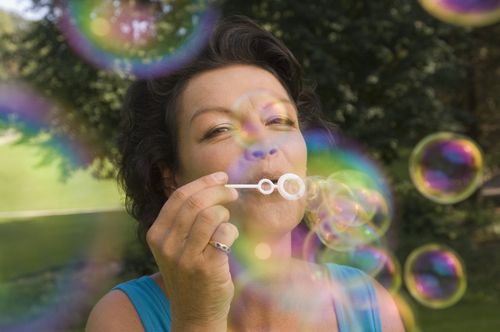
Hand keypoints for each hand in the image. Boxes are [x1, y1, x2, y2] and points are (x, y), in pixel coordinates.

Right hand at [146, 172, 238, 330]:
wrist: (194, 313)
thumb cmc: (189, 273)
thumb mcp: (174, 246)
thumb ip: (184, 220)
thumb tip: (209, 186)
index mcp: (156, 234)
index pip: (179, 196)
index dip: (203, 182)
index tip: (221, 177)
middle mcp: (167, 245)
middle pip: (196, 202)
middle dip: (220, 191)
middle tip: (233, 193)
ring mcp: (186, 257)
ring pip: (210, 215)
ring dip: (225, 213)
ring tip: (227, 222)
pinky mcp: (207, 267)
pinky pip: (225, 233)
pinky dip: (232, 231)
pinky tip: (229, 240)